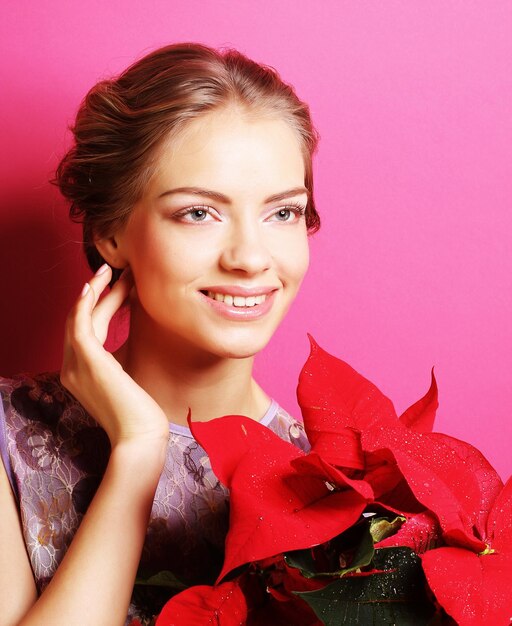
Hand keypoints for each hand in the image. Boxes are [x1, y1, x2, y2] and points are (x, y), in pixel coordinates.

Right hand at [61, 264, 168, 447]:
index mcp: (79, 372)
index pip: (85, 330)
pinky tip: (97, 284)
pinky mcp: (87, 361)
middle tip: (121, 272)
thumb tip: (134, 330)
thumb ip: (121, 356)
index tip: (120, 287)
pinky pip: (80, 323)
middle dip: (100, 293)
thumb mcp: (127, 377)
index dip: (100, 305)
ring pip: (81, 317)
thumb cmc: (140, 413)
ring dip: (98, 291)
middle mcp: (71, 368)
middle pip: (81, 319)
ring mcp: (75, 365)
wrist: (140, 438)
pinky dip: (86, 301)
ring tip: (116, 271)